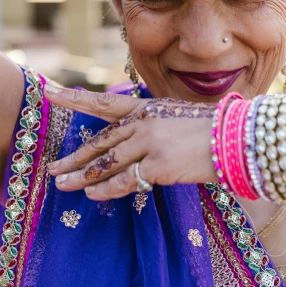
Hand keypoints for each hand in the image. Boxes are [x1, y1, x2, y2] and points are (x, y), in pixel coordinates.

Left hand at [44, 87, 217, 199]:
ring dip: (82, 176)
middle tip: (52, 168)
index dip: (74, 98)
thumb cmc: (211, 131)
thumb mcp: (176, 120)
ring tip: (63, 186)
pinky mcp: (158, 164)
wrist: (236, 138)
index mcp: (147, 108)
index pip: (103, 103)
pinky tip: (93, 195)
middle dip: (74, 157)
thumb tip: (131, 141)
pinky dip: (106, 189)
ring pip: (106, 162)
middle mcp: (143, 122)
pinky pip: (124, 180)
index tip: (49, 92)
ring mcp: (149, 142)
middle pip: (100, 141)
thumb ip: (151, 128)